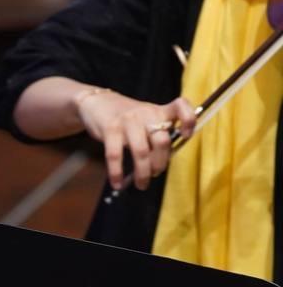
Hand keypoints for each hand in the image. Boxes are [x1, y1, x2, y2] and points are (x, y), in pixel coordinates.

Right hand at [76, 90, 196, 190]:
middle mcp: (147, 114)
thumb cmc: (126, 117)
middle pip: (162, 141)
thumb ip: (157, 135)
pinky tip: (117, 183)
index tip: (186, 136)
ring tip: (142, 184)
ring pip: (141, 152)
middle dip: (160, 164)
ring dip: (143, 173)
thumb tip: (160, 164)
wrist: (98, 102)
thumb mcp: (146, 118)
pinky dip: (117, 173)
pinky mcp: (111, 129)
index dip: (188, 121)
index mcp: (159, 111)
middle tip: (156, 174)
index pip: (181, 107)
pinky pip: (115, 155)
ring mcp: (128, 121)